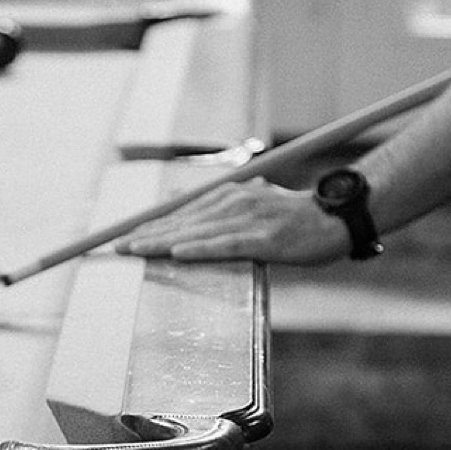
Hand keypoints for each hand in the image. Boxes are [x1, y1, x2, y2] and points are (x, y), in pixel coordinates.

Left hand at [118, 180, 347, 264]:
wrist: (335, 220)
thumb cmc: (292, 219)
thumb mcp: (251, 203)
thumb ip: (217, 207)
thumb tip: (178, 204)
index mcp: (229, 195)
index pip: (182, 213)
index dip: (151, 226)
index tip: (122, 238)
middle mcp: (234, 202)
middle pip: (183, 222)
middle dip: (147, 235)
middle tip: (115, 248)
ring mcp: (249, 220)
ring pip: (197, 233)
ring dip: (163, 242)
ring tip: (136, 251)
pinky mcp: (264, 240)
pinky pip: (225, 245)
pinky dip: (200, 249)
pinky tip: (178, 254)